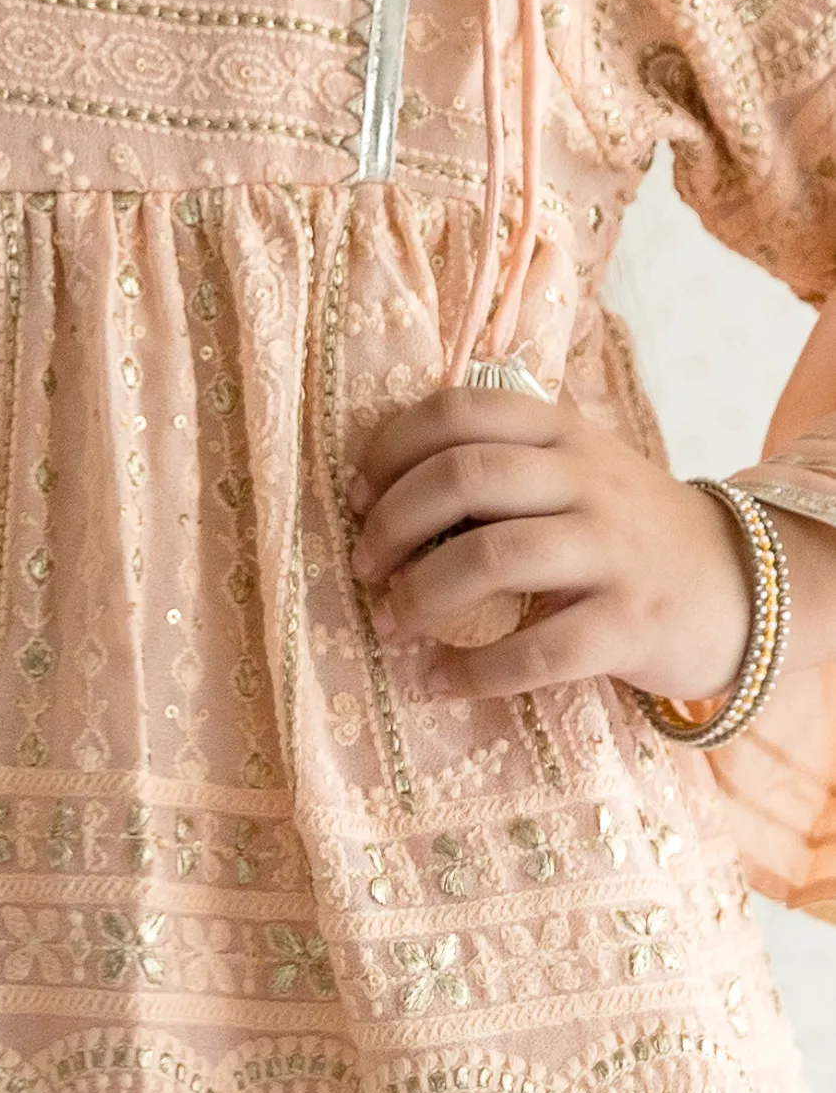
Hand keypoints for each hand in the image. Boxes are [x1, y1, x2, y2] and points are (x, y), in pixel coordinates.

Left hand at [347, 386, 752, 703]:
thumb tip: (375, 498)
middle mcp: (589, 479)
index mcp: (563, 431)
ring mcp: (614, 549)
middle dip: (393, 524)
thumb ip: (497, 466)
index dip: (391, 450)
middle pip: (466, 476)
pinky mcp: (630, 623)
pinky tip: (437, 680)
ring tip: (391, 626)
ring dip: (421, 596)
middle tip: (363, 567)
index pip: (461, 411)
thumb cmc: (622, 532)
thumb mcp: (573, 473)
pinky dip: (473, 671)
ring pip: (494, 557)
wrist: (736, 587)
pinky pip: (538, 650)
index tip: (357, 498)